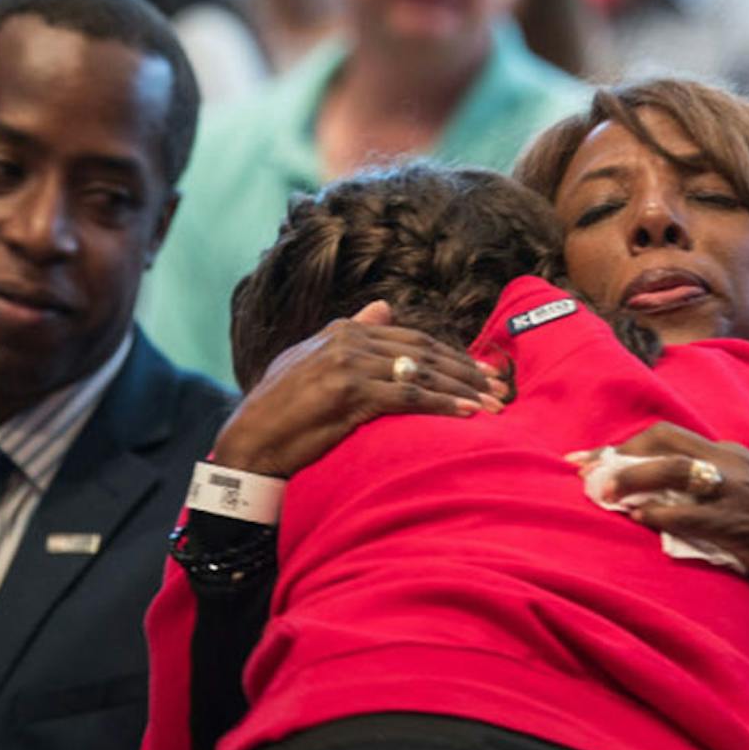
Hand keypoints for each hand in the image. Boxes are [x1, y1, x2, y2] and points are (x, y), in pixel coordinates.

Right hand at [211, 301, 505, 477]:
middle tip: (499, 387)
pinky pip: (409, 397)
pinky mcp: (351, 393)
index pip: (412, 339)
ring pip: (422, 373)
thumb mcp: (312, 360)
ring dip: (463, 390)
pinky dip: (443, 405)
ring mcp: (350, 365)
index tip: (481, 371)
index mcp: (343, 330)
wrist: (249, 442)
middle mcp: (349, 340)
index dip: (451, 355)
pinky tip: (467, 415)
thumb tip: (384, 307)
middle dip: (466, 371)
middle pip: (425, 353)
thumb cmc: (280, 409)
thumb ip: (351, 332)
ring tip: (494, 405)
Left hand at [573, 423, 748, 611]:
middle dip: (618, 453)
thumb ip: (709, 491)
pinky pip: (692, 513)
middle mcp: (730, 463)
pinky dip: (660, 512)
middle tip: (582, 472)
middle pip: (662, 441)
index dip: (623, 445)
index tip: (587, 458)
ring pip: (673, 470)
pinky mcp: (742, 524)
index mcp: (730, 454)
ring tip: (601, 492)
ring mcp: (736, 492)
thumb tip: (659, 498)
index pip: (666, 436)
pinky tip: (638, 518)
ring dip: (631, 478)